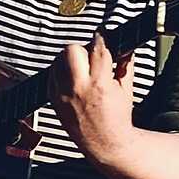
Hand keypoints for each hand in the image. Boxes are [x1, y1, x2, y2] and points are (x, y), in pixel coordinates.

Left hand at [48, 36, 137, 168]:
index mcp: (100, 85)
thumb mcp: (126, 90)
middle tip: (90, 55)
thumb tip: (125, 47)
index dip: (101, 39)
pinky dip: (60, 72)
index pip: (97, 50)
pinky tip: (71, 77)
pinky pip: (51, 75)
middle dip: (82, 49)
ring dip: (69, 59)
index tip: (102, 35)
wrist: (105, 143)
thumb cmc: (117, 118)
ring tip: (81, 66)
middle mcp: (78, 88)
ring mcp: (62, 94)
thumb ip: (125, 65)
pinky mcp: (53, 99)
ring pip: (58, 60)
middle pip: (71, 50)